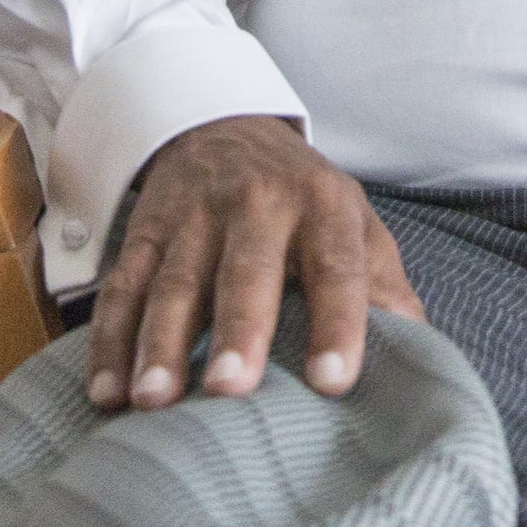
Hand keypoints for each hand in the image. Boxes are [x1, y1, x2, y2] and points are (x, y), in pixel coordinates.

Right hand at [84, 115, 423, 412]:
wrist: (224, 125)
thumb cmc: (303, 200)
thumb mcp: (354, 224)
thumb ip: (382, 286)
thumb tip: (420, 356)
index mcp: (323, 206)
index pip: (337, 265)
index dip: (338, 322)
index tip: (333, 382)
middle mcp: (258, 204)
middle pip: (247, 270)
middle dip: (238, 329)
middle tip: (230, 389)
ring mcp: (194, 216)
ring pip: (174, 282)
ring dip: (160, 343)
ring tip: (154, 401)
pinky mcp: (144, 231)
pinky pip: (122, 288)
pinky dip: (109, 341)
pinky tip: (106, 392)